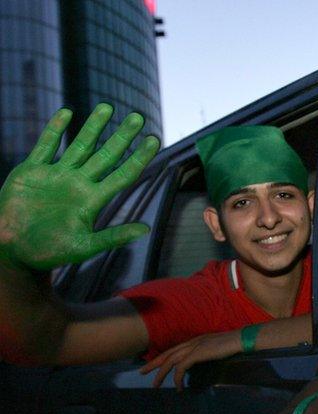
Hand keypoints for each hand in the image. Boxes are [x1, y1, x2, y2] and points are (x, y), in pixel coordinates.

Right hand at [0, 104, 158, 270]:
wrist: (14, 249)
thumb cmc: (50, 252)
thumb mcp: (84, 247)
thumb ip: (113, 237)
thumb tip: (146, 229)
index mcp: (93, 200)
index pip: (123, 174)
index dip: (139, 158)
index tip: (154, 140)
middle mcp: (79, 183)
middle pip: (106, 155)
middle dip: (122, 137)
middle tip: (138, 117)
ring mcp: (56, 175)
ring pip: (79, 145)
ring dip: (93, 127)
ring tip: (108, 107)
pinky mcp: (32, 171)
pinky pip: (46, 146)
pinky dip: (55, 129)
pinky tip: (68, 113)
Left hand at [138, 330, 241, 389]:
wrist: (238, 340)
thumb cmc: (231, 345)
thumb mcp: (214, 349)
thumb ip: (204, 353)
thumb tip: (198, 362)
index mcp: (194, 341)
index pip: (173, 350)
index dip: (162, 357)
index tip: (153, 365)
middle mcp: (191, 343)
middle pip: (167, 354)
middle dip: (153, 364)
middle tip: (142, 372)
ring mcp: (193, 347)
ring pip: (170, 361)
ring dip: (161, 374)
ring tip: (156, 385)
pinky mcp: (196, 354)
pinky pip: (181, 368)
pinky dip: (177, 378)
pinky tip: (178, 387)